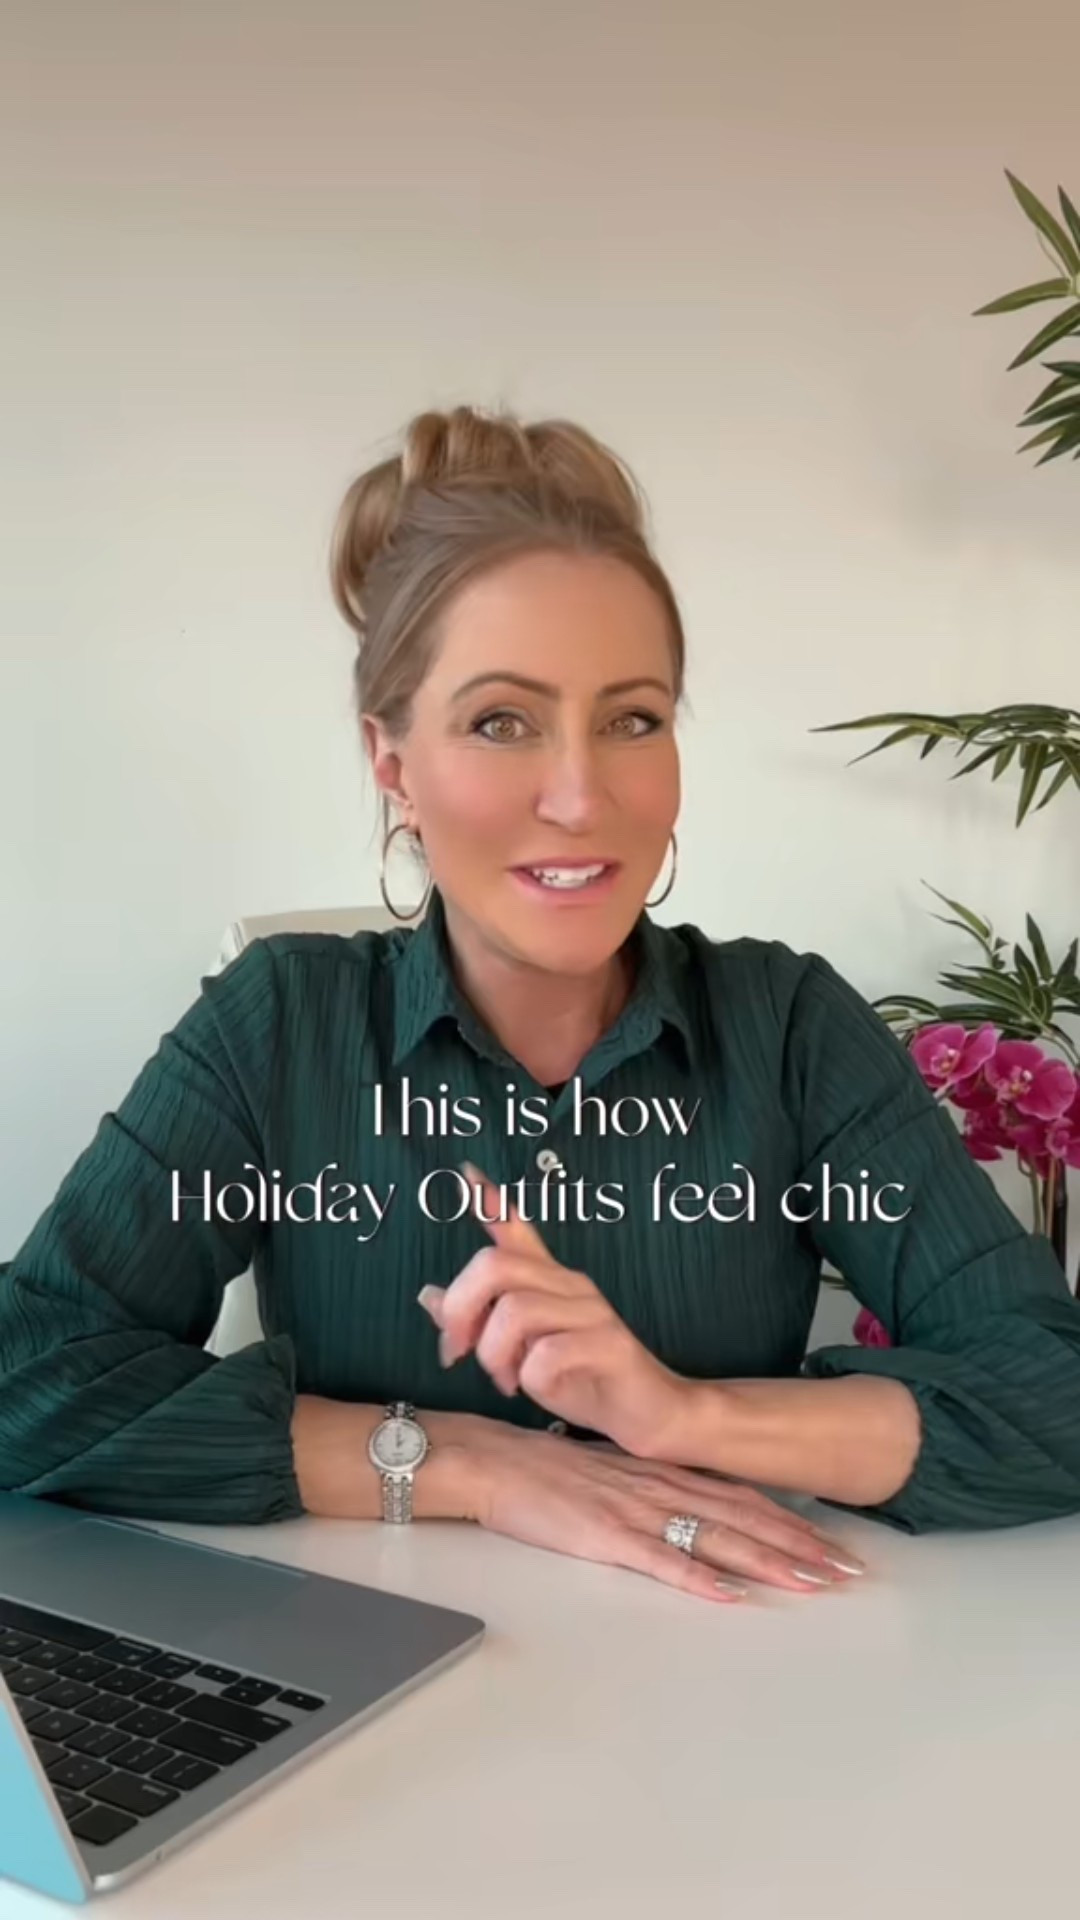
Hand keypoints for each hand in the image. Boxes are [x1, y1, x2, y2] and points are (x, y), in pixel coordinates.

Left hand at [417, 1159, 689, 1457]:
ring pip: (514, 1312)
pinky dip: (530, 1377)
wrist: (648, 1412)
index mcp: (550, 1280)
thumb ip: (481, 1321)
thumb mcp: (522, 1351)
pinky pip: (547, 1353)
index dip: (490, 1203)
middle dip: (462, 1310)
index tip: (466, 1172)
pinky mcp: (610, 1345)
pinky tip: (537, 1388)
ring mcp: (593, 1311)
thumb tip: (429, 1295)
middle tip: (459, 1352)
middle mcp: (571, 1285)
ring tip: (508, 1380)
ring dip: (495, 1355)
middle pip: (496, 1266)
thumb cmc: (582, 1377)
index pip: (517, 1231)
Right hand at [466, 1421, 867, 1601]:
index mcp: (662, 1473)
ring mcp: (634, 1511)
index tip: (833, 1544)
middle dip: (800, 1545)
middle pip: (744, 1518)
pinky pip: (658, 1559)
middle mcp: (659, 1487)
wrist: (491, 1459)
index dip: (791, 1520)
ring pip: (715, 1537)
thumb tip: (686, 1512)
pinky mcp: (603, 1535)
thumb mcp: (609, 1472)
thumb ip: (650, 1490)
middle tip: (848, 1570)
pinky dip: (695, 1576)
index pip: (741, 1498)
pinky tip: (728, 1594)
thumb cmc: (542, 1470)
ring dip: (768, 1560)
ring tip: (812, 1582)